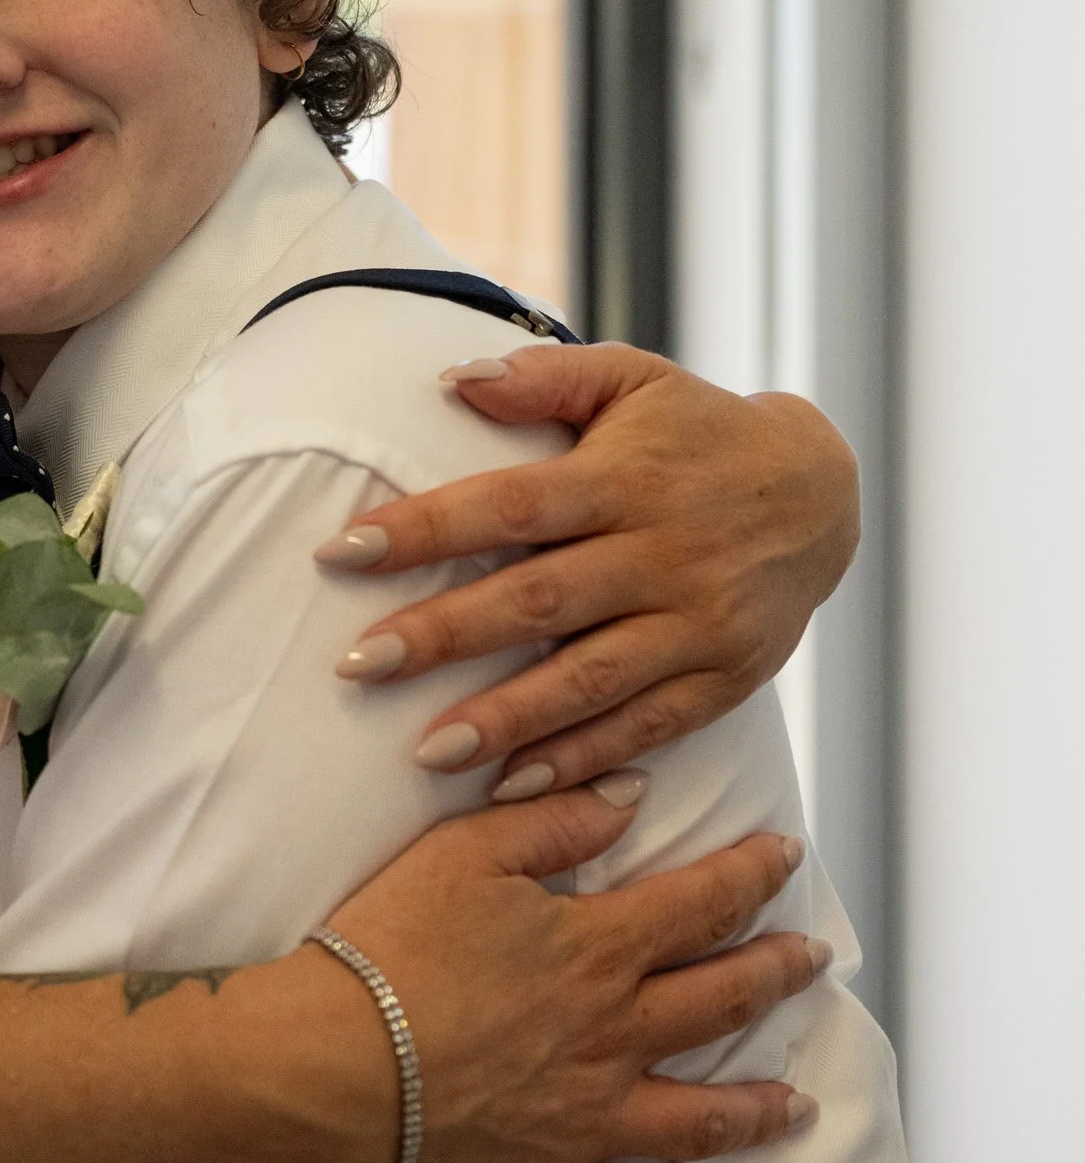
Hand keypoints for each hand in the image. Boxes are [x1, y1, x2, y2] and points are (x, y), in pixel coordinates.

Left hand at [318, 346, 858, 789]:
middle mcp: (661, 554)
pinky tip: (514, 784)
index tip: (341, 551)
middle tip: (356, 665)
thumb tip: (451, 380)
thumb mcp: (633, 379)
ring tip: (424, 752)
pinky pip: (646, 727)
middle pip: (538, 601)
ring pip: (589, 679)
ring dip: (506, 720)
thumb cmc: (698, 431)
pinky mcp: (723, 679)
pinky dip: (581, 759)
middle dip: (442, 635)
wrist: (821, 495)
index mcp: (624, 479)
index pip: (509, 506)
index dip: (425, 530)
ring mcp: (696, 623)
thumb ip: (544, 379)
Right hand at [324, 780, 826, 1162]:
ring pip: (702, 1116)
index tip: (786, 859)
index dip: (750, 877)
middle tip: (815, 961)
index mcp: (595, 949)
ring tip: (801, 1105)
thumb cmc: (388, 948)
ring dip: (760, 1108)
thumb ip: (553, 821)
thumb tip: (631, 797)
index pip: (700, 905)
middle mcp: (614, 1035)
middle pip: (720, 1002)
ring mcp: (592, 1116)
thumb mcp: (463, 853)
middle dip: (777, 974)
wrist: (332, 1066)